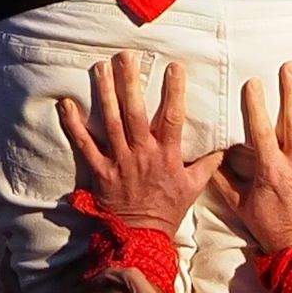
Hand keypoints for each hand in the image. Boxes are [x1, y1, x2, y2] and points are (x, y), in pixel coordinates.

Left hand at [64, 51, 208, 232]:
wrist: (143, 237)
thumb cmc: (168, 209)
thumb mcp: (194, 187)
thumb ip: (208, 164)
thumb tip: (224, 146)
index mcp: (166, 155)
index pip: (172, 117)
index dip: (174, 90)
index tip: (174, 66)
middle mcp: (142, 154)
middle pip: (135, 112)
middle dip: (130, 82)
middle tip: (125, 55)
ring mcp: (119, 161)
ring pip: (111, 122)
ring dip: (105, 94)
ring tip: (100, 67)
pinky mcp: (100, 171)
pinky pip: (85, 145)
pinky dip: (74, 125)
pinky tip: (67, 104)